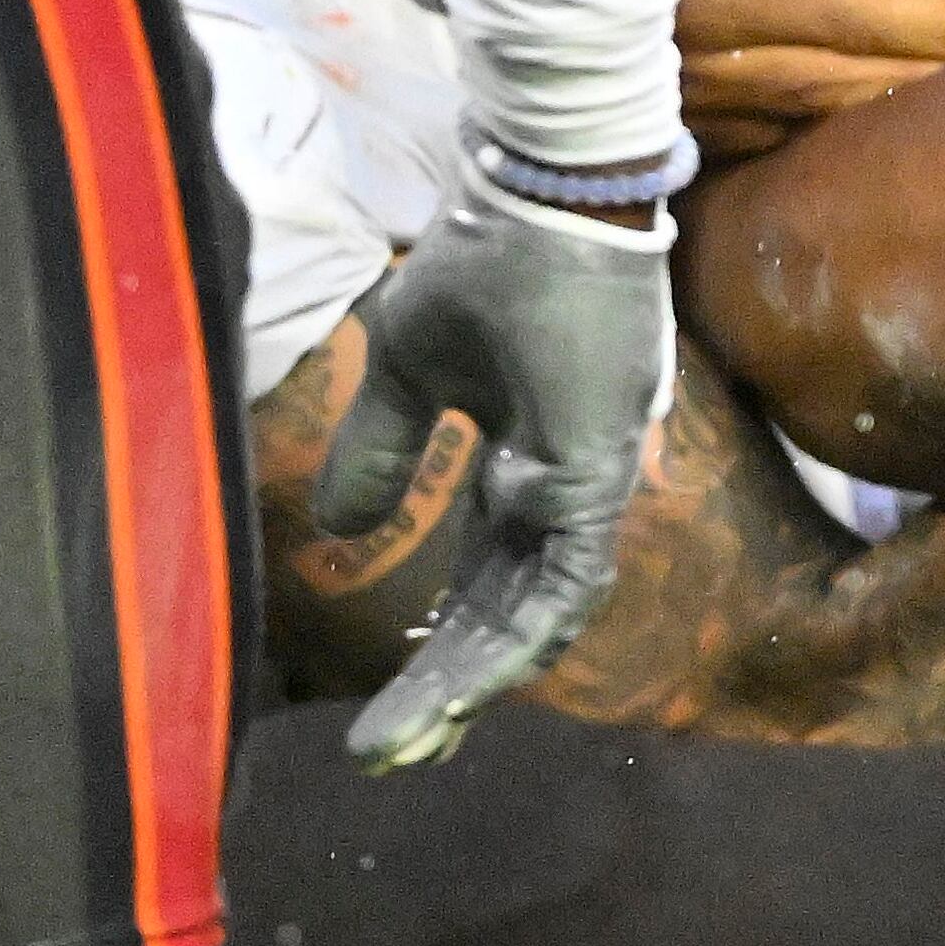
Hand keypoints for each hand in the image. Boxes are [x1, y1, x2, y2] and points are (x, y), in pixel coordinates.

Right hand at [312, 162, 678, 766]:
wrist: (540, 190)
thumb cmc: (487, 260)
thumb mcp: (408, 369)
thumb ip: (383, 451)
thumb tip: (339, 532)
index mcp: (523, 460)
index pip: (486, 574)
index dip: (439, 640)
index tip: (383, 705)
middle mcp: (565, 480)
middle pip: (509, 608)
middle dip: (449, 686)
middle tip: (389, 755)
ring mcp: (591, 474)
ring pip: (544, 608)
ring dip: (478, 677)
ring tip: (412, 737)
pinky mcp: (604, 461)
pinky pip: (571, 568)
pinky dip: (526, 622)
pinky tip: (472, 668)